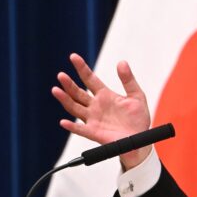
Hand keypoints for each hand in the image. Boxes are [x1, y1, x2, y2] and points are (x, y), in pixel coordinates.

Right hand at [52, 53, 151, 169]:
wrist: (140, 139)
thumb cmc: (138, 118)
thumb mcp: (136, 96)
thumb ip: (128, 80)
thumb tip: (122, 62)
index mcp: (105, 95)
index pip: (90, 79)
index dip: (82, 68)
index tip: (73, 57)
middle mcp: (95, 106)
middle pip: (78, 93)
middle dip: (69, 84)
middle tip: (61, 75)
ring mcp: (93, 119)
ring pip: (75, 108)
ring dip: (65, 100)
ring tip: (56, 90)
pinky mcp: (94, 132)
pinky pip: (80, 129)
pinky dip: (72, 127)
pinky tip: (64, 122)